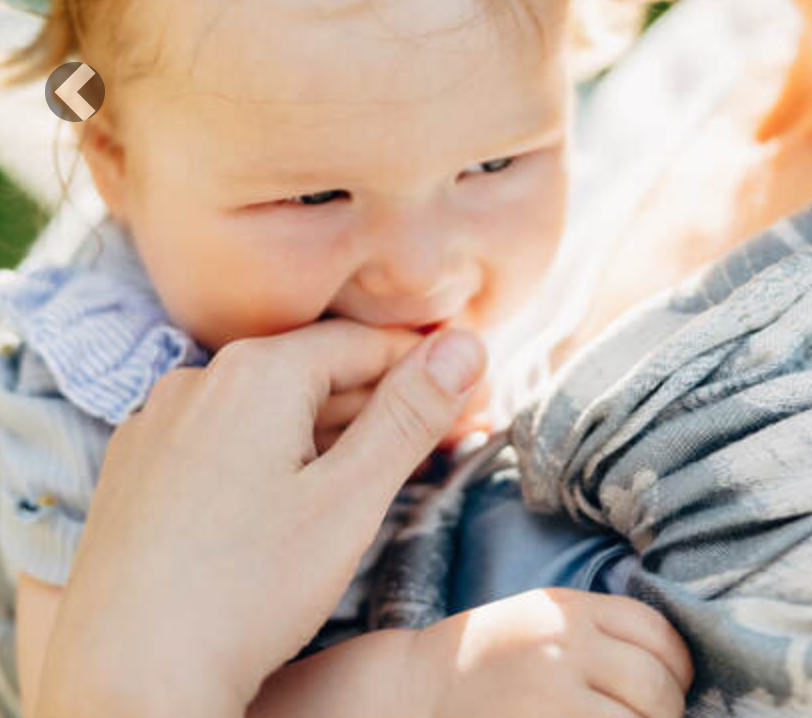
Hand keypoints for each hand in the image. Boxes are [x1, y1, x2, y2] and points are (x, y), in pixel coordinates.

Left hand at [36, 320, 486, 717]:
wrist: (126, 683)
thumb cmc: (245, 592)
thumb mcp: (350, 500)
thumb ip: (410, 413)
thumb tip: (467, 341)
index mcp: (255, 371)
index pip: (364, 343)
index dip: (426, 368)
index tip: (472, 398)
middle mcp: (197, 379)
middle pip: (313, 372)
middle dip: (381, 403)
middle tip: (443, 442)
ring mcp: (155, 424)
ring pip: (264, 408)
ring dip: (326, 431)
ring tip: (377, 472)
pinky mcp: (132, 471)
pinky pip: (217, 439)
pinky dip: (267, 454)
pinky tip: (291, 498)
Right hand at [410, 587, 693, 717]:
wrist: (414, 694)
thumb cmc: (486, 660)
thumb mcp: (541, 620)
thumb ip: (599, 630)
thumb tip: (672, 669)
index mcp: (568, 609)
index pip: (658, 633)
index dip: (680, 667)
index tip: (674, 688)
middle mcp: (564, 648)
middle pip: (657, 688)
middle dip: (667, 714)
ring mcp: (552, 700)